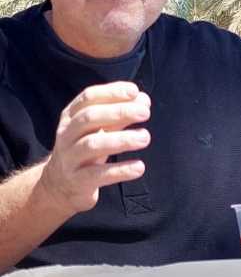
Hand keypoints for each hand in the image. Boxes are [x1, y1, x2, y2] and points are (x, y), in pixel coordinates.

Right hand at [40, 82, 150, 214]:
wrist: (59, 185)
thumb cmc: (85, 149)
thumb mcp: (98, 129)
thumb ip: (120, 114)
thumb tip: (143, 101)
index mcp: (71, 116)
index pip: (89, 97)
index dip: (112, 92)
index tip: (134, 91)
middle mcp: (67, 134)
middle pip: (90, 117)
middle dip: (119, 112)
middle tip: (145, 113)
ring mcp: (70, 158)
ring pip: (93, 144)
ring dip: (122, 139)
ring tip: (145, 137)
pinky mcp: (77, 181)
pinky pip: (99, 174)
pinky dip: (120, 170)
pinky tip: (139, 167)